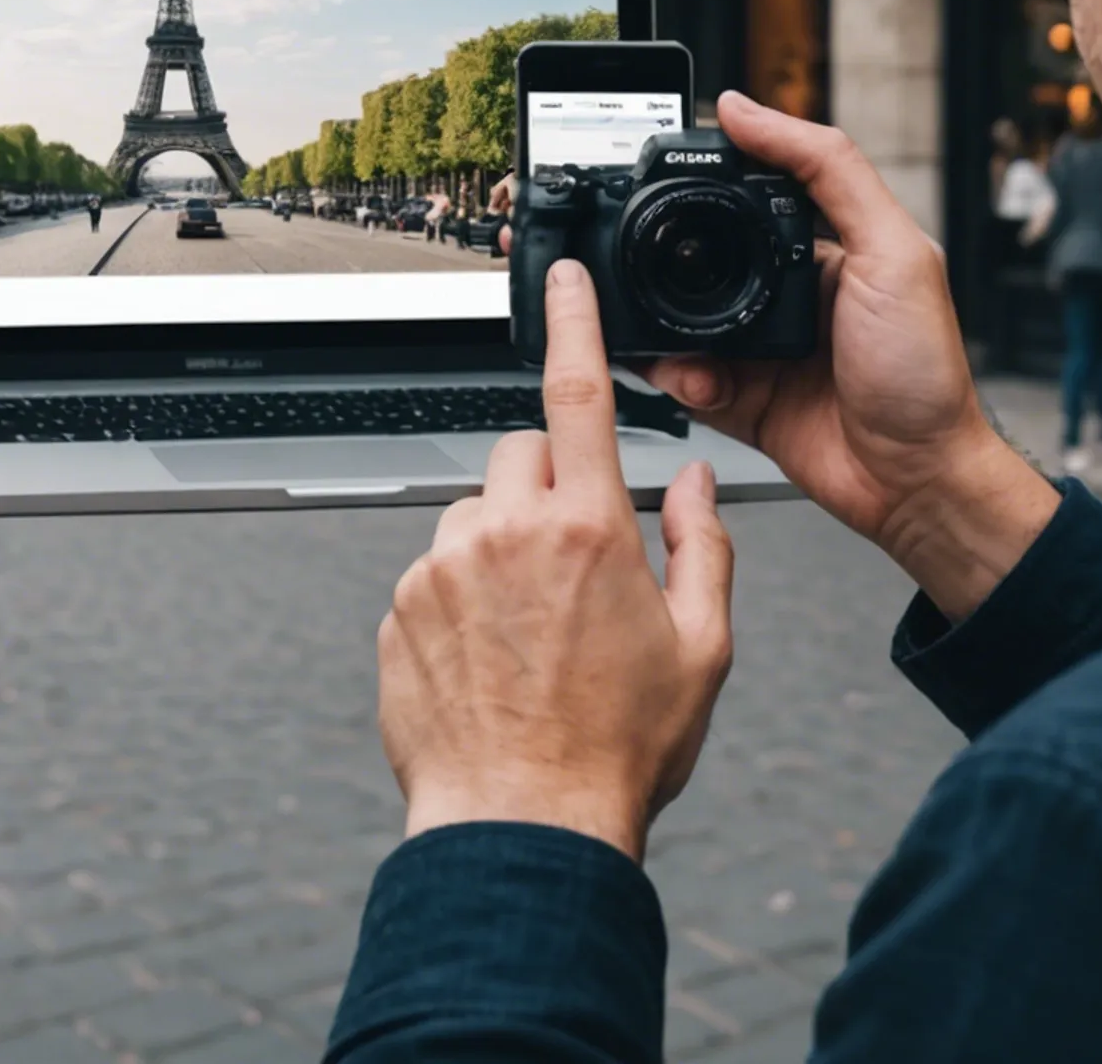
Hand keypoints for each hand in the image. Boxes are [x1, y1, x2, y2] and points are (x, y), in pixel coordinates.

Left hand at [376, 258, 733, 860]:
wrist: (522, 824)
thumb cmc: (614, 751)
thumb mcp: (701, 650)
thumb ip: (703, 547)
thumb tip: (691, 484)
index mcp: (586, 530)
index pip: (578, 392)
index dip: (573, 320)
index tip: (562, 275)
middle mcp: (504, 535)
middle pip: (521, 455)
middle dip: (548, 487)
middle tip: (576, 563)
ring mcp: (440, 571)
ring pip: (472, 515)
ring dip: (501, 546)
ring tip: (534, 631)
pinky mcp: (397, 611)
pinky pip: (432, 574)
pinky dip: (460, 599)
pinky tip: (493, 660)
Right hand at [642, 92, 1057, 620]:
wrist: (918, 480)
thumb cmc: (925, 373)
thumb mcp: (891, 250)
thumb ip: (827, 170)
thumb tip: (751, 110)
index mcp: (822, 246)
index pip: (746, 192)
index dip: (702, 181)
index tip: (661, 171)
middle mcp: (784, 292)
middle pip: (699, 257)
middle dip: (664, 261)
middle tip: (633, 259)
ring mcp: (757, 348)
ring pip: (679, 318)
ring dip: (662, 325)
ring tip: (664, 331)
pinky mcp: (738, 400)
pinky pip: (682, 377)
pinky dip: (672, 376)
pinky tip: (688, 378)